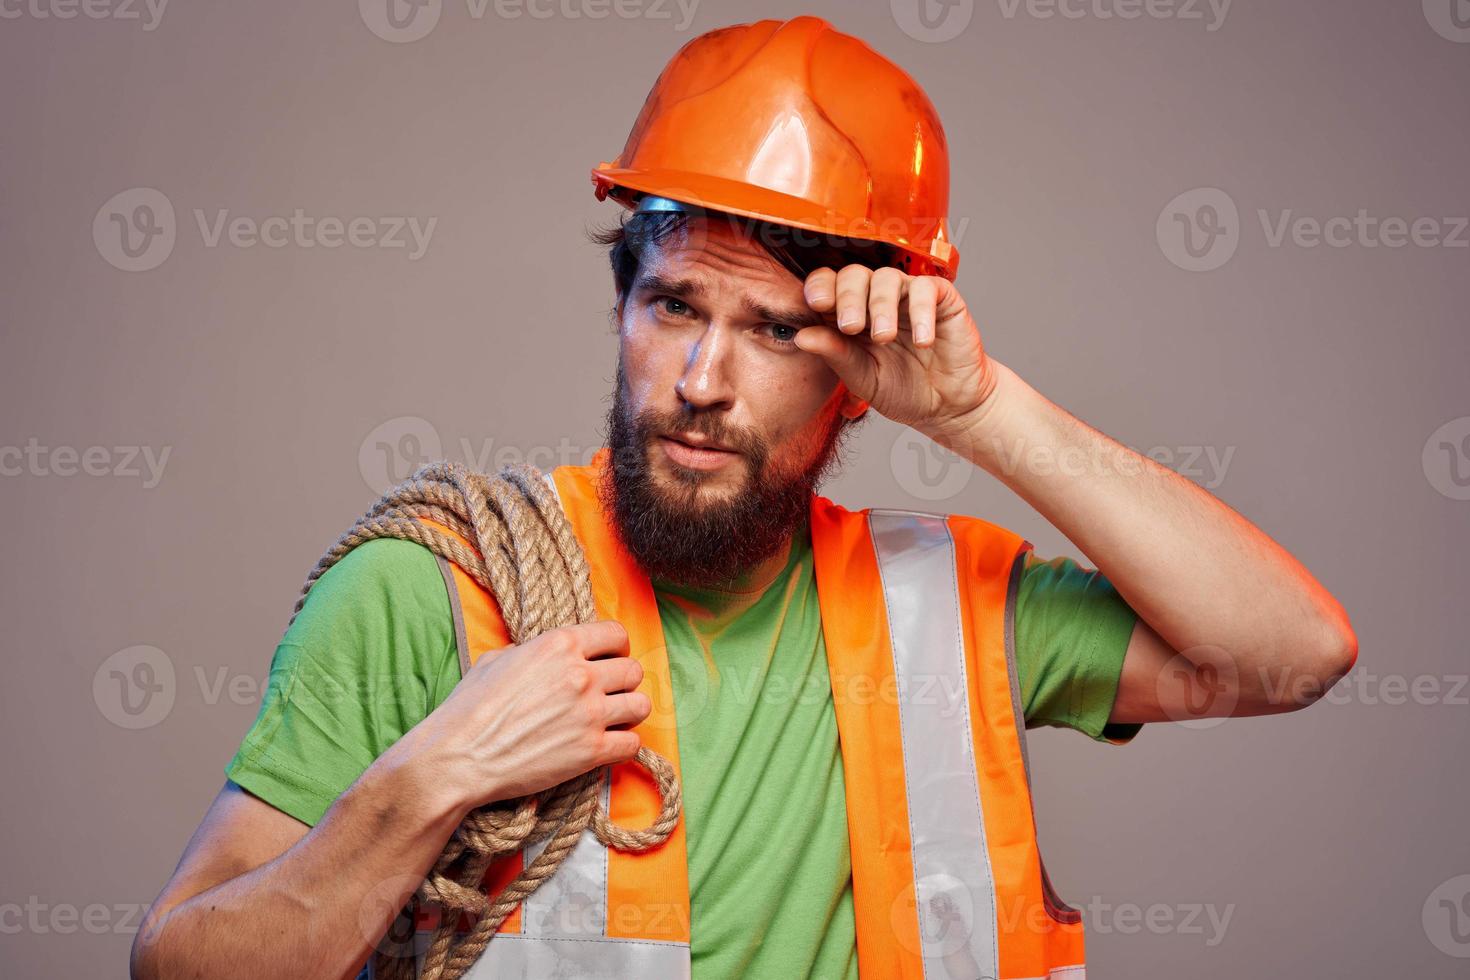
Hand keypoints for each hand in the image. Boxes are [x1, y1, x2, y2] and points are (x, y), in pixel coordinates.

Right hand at [405, 620, 649, 813]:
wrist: (458, 758)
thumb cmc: (469, 708)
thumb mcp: (498, 659)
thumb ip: (534, 651)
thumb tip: (548, 655)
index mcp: (560, 644)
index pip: (616, 634)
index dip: (615, 648)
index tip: (608, 660)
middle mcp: (581, 674)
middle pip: (633, 670)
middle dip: (624, 682)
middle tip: (609, 694)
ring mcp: (589, 713)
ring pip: (641, 705)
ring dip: (629, 713)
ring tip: (612, 720)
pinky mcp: (592, 751)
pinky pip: (633, 743)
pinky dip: (624, 745)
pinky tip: (607, 746)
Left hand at [795, 265, 998, 446]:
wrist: (946, 406)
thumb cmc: (903, 390)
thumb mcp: (861, 377)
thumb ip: (835, 353)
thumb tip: (801, 336)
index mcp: (850, 314)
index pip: (828, 284)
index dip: (821, 287)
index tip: (817, 305)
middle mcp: (876, 299)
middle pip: (854, 274)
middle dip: (848, 298)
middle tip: (851, 326)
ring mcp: (908, 296)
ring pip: (887, 277)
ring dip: (881, 305)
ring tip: (883, 338)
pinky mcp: (941, 298)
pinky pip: (927, 289)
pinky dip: (921, 311)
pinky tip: (921, 340)